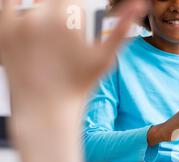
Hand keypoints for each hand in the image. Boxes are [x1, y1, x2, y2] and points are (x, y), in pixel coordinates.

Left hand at [0, 0, 146, 125]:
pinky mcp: (1, 32)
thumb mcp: (105, 58)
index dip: (77, 7)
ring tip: (48, 36)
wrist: (45, 108)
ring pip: (28, 0)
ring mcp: (15, 23)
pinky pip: (6, 7)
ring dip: (41, 10)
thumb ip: (122, 27)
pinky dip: (16, 9)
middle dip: (61, 10)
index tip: (77, 18)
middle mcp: (38, 16)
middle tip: (65, 31)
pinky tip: (30, 27)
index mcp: (66, 18)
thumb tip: (140, 3)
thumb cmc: (78, 86)